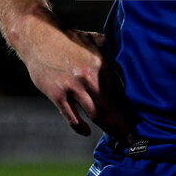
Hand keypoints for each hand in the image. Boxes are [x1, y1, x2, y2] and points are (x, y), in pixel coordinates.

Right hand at [21, 27, 136, 142]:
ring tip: (116, 137)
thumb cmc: (69, 38)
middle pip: (110, 107)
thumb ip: (111, 52)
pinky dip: (79, 127)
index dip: (129, 109)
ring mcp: (72, 87)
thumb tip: (129, 62)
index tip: (137, 122)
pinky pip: (71, 116)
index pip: (119, 92)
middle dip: (123, 125)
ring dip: (107, 127)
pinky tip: (86, 131)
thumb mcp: (94, 40)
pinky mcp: (56, 94)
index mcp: (100, 64)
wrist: (39, 37)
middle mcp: (88, 77)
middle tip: (132, 139)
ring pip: (95, 114)